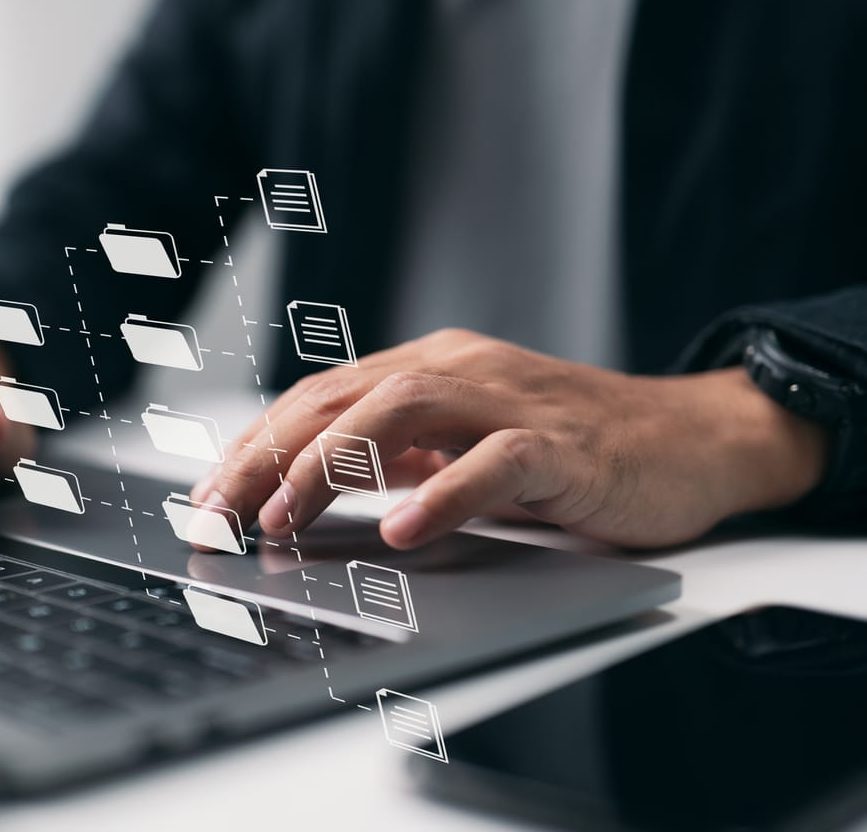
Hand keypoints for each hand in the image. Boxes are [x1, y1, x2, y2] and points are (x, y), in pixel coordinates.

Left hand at [191, 329, 827, 549]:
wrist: (689, 438)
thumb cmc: (569, 449)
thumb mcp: (463, 448)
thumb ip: (397, 460)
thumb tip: (309, 494)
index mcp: (429, 370)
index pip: (320, 397)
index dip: (255, 444)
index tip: (208, 496)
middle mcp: (459, 371)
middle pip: (340, 398)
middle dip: (267, 455)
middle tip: (218, 511)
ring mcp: (511, 402)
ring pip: (402, 411)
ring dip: (332, 463)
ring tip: (287, 516)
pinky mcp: (563, 444)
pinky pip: (497, 461)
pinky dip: (445, 492)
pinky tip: (405, 528)